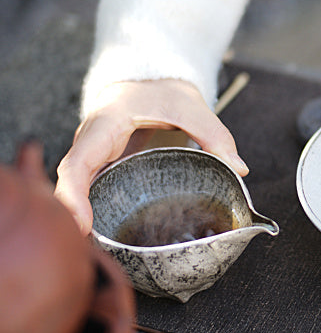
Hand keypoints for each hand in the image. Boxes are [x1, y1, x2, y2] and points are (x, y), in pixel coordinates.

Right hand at [55, 79, 248, 234]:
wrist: (148, 77)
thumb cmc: (162, 88)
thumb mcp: (190, 105)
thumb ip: (214, 134)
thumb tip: (239, 168)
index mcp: (104, 125)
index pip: (77, 163)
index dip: (73, 197)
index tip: (81, 225)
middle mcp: (90, 143)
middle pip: (69, 186)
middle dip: (72, 218)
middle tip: (88, 253)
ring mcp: (92, 156)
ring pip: (74, 192)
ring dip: (78, 221)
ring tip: (94, 255)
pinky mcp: (100, 167)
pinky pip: (87, 192)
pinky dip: (90, 215)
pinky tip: (104, 240)